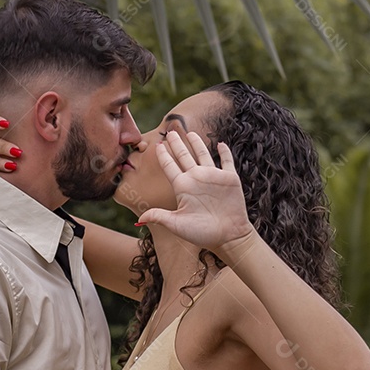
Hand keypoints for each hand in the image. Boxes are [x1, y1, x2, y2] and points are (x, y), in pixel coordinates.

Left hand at [136, 132, 255, 256]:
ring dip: (197, 143)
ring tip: (190, 133)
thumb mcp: (177, 225)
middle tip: (170, 131)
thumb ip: (160, 217)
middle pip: (184, 156)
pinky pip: (226, 161)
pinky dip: (224, 152)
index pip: (170, 166)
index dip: (163, 155)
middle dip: (177, 143)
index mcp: (183, 187)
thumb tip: (140, 217)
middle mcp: (196, 179)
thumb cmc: (202, 234)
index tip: (157, 145)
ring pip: (203, 154)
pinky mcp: (229, 179)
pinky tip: (220, 143)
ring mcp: (213, 177)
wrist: (228, 237)